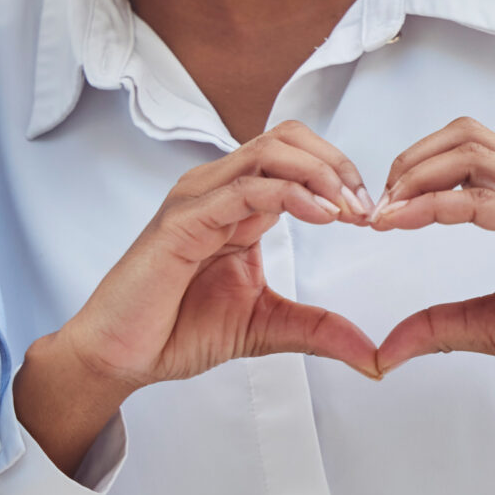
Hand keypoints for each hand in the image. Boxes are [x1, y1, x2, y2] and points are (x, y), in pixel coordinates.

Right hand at [16, 121, 378, 473]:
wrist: (122, 355)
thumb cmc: (177, 330)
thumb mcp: (267, 327)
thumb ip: (318, 329)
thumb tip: (372, 354)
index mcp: (238, 204)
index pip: (294, 156)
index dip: (340, 175)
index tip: (371, 215)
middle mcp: (218, 190)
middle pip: (286, 138)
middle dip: (336, 164)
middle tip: (367, 207)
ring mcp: (198, 199)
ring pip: (270, 151)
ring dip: (321, 173)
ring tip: (349, 209)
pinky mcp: (183, 220)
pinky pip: (245, 189)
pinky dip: (291, 195)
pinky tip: (321, 216)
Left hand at [370, 117, 494, 429]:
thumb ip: (441, 324)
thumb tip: (388, 347)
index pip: (464, 152)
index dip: (414, 170)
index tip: (378, 210)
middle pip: (463, 135)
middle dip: (408, 160)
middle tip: (376, 204)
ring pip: (470, 152)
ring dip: (415, 174)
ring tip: (384, 211)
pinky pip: (483, 200)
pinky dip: (434, 205)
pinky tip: (403, 222)